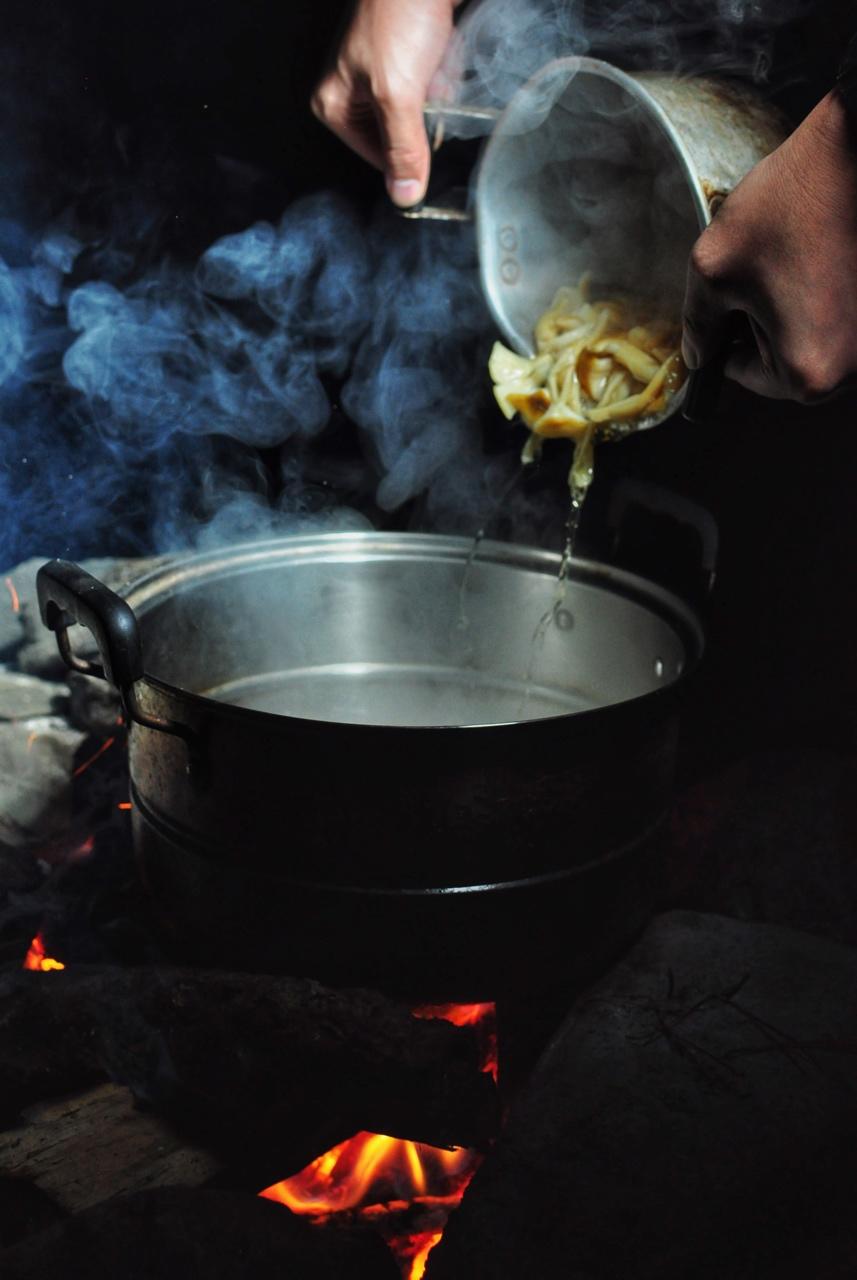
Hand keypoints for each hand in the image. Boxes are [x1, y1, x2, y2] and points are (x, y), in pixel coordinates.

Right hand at [311, 0, 459, 207]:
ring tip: (432, 64)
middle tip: (426, 88)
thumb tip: (404, 196)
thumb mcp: (398, 94)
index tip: (428, 138)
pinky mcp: (408, 60)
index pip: (379, 160)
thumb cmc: (399, 13)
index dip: (408, 154)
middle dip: (424, 120)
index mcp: (335, 106)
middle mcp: (354, 94)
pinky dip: (445, 79)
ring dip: (438, 98)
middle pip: (401, 138)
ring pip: (422, 115)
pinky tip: (441, 56)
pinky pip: (434, 90)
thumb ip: (403, 149)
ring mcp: (382, 76)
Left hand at [682, 90, 856, 401]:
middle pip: (785, 363)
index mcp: (809, 372)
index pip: (743, 375)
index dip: (727, 336)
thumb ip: (697, 324)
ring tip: (798, 256)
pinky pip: (846, 317)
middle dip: (766, 324)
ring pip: (817, 340)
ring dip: (798, 308)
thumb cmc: (792, 204)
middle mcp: (854, 371)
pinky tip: (825, 253)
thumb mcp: (715, 266)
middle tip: (765, 269)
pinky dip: (831, 293)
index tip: (732, 297)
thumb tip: (697, 357)